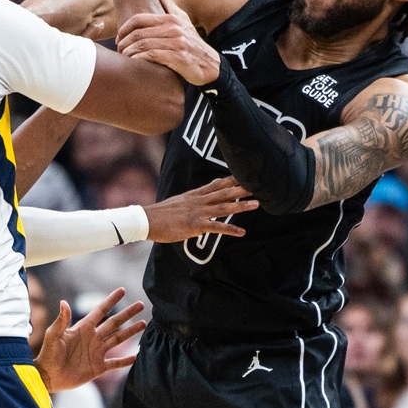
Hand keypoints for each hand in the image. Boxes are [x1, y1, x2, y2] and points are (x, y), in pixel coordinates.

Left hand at [35, 287, 143, 392]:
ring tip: (143, 324)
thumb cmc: (48, 355)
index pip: (101, 311)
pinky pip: (115, 363)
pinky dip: (126, 361)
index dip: (111, 301)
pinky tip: (136, 356)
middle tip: (141, 304)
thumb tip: (64, 302)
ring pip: (118, 339)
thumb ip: (61, 321)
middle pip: (114, 323)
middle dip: (127, 314)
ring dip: (130, 332)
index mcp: (83, 328)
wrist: (48, 377)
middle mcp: (93, 338)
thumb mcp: (53, 336)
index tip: (122, 290)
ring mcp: (97, 352)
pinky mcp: (98, 367)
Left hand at [117, 0, 220, 85]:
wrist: (210, 65)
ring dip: (129, 52)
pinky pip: (151, 55)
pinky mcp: (178, 57)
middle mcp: (173, 28)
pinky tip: (134, 63)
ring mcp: (176, 42)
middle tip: (119, 50)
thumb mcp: (181, 19)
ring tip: (124, 57)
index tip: (119, 37)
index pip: (138, 19)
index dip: (124, 28)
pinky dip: (138, 59)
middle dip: (123, 42)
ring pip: (142, 44)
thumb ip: (166, 2)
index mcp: (171, 18)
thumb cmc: (192, 42)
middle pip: (138, 33)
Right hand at [144, 176, 258, 242]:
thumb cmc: (161, 213)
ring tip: (257, 204)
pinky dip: (230, 229)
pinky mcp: (194, 225)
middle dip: (243, 188)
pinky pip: (216, 227)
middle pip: (225, 192)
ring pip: (224, 207)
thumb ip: (193, 200)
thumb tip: (203, 198)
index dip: (234, 179)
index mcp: (196, 194)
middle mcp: (199, 200)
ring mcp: (198, 212)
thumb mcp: (180, 202)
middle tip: (261, 185)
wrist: (147, 220)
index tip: (248, 174)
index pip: (218, 183)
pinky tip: (242, 232)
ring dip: (241, 206)